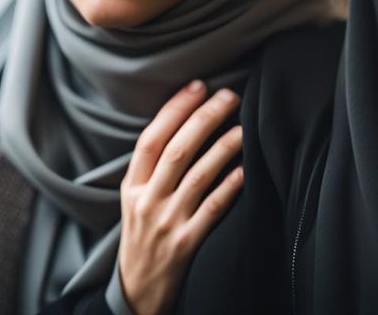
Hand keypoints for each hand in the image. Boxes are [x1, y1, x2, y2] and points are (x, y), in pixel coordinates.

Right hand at [117, 82, 244, 314]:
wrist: (135, 293)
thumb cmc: (143, 234)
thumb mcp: (135, 199)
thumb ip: (154, 166)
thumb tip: (190, 116)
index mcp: (132, 187)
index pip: (150, 139)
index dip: (174, 109)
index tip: (198, 85)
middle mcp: (146, 202)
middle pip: (177, 151)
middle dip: (205, 118)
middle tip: (229, 95)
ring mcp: (166, 223)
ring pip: (198, 176)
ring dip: (223, 147)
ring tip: (244, 127)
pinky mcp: (186, 244)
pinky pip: (212, 208)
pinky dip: (230, 186)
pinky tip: (245, 168)